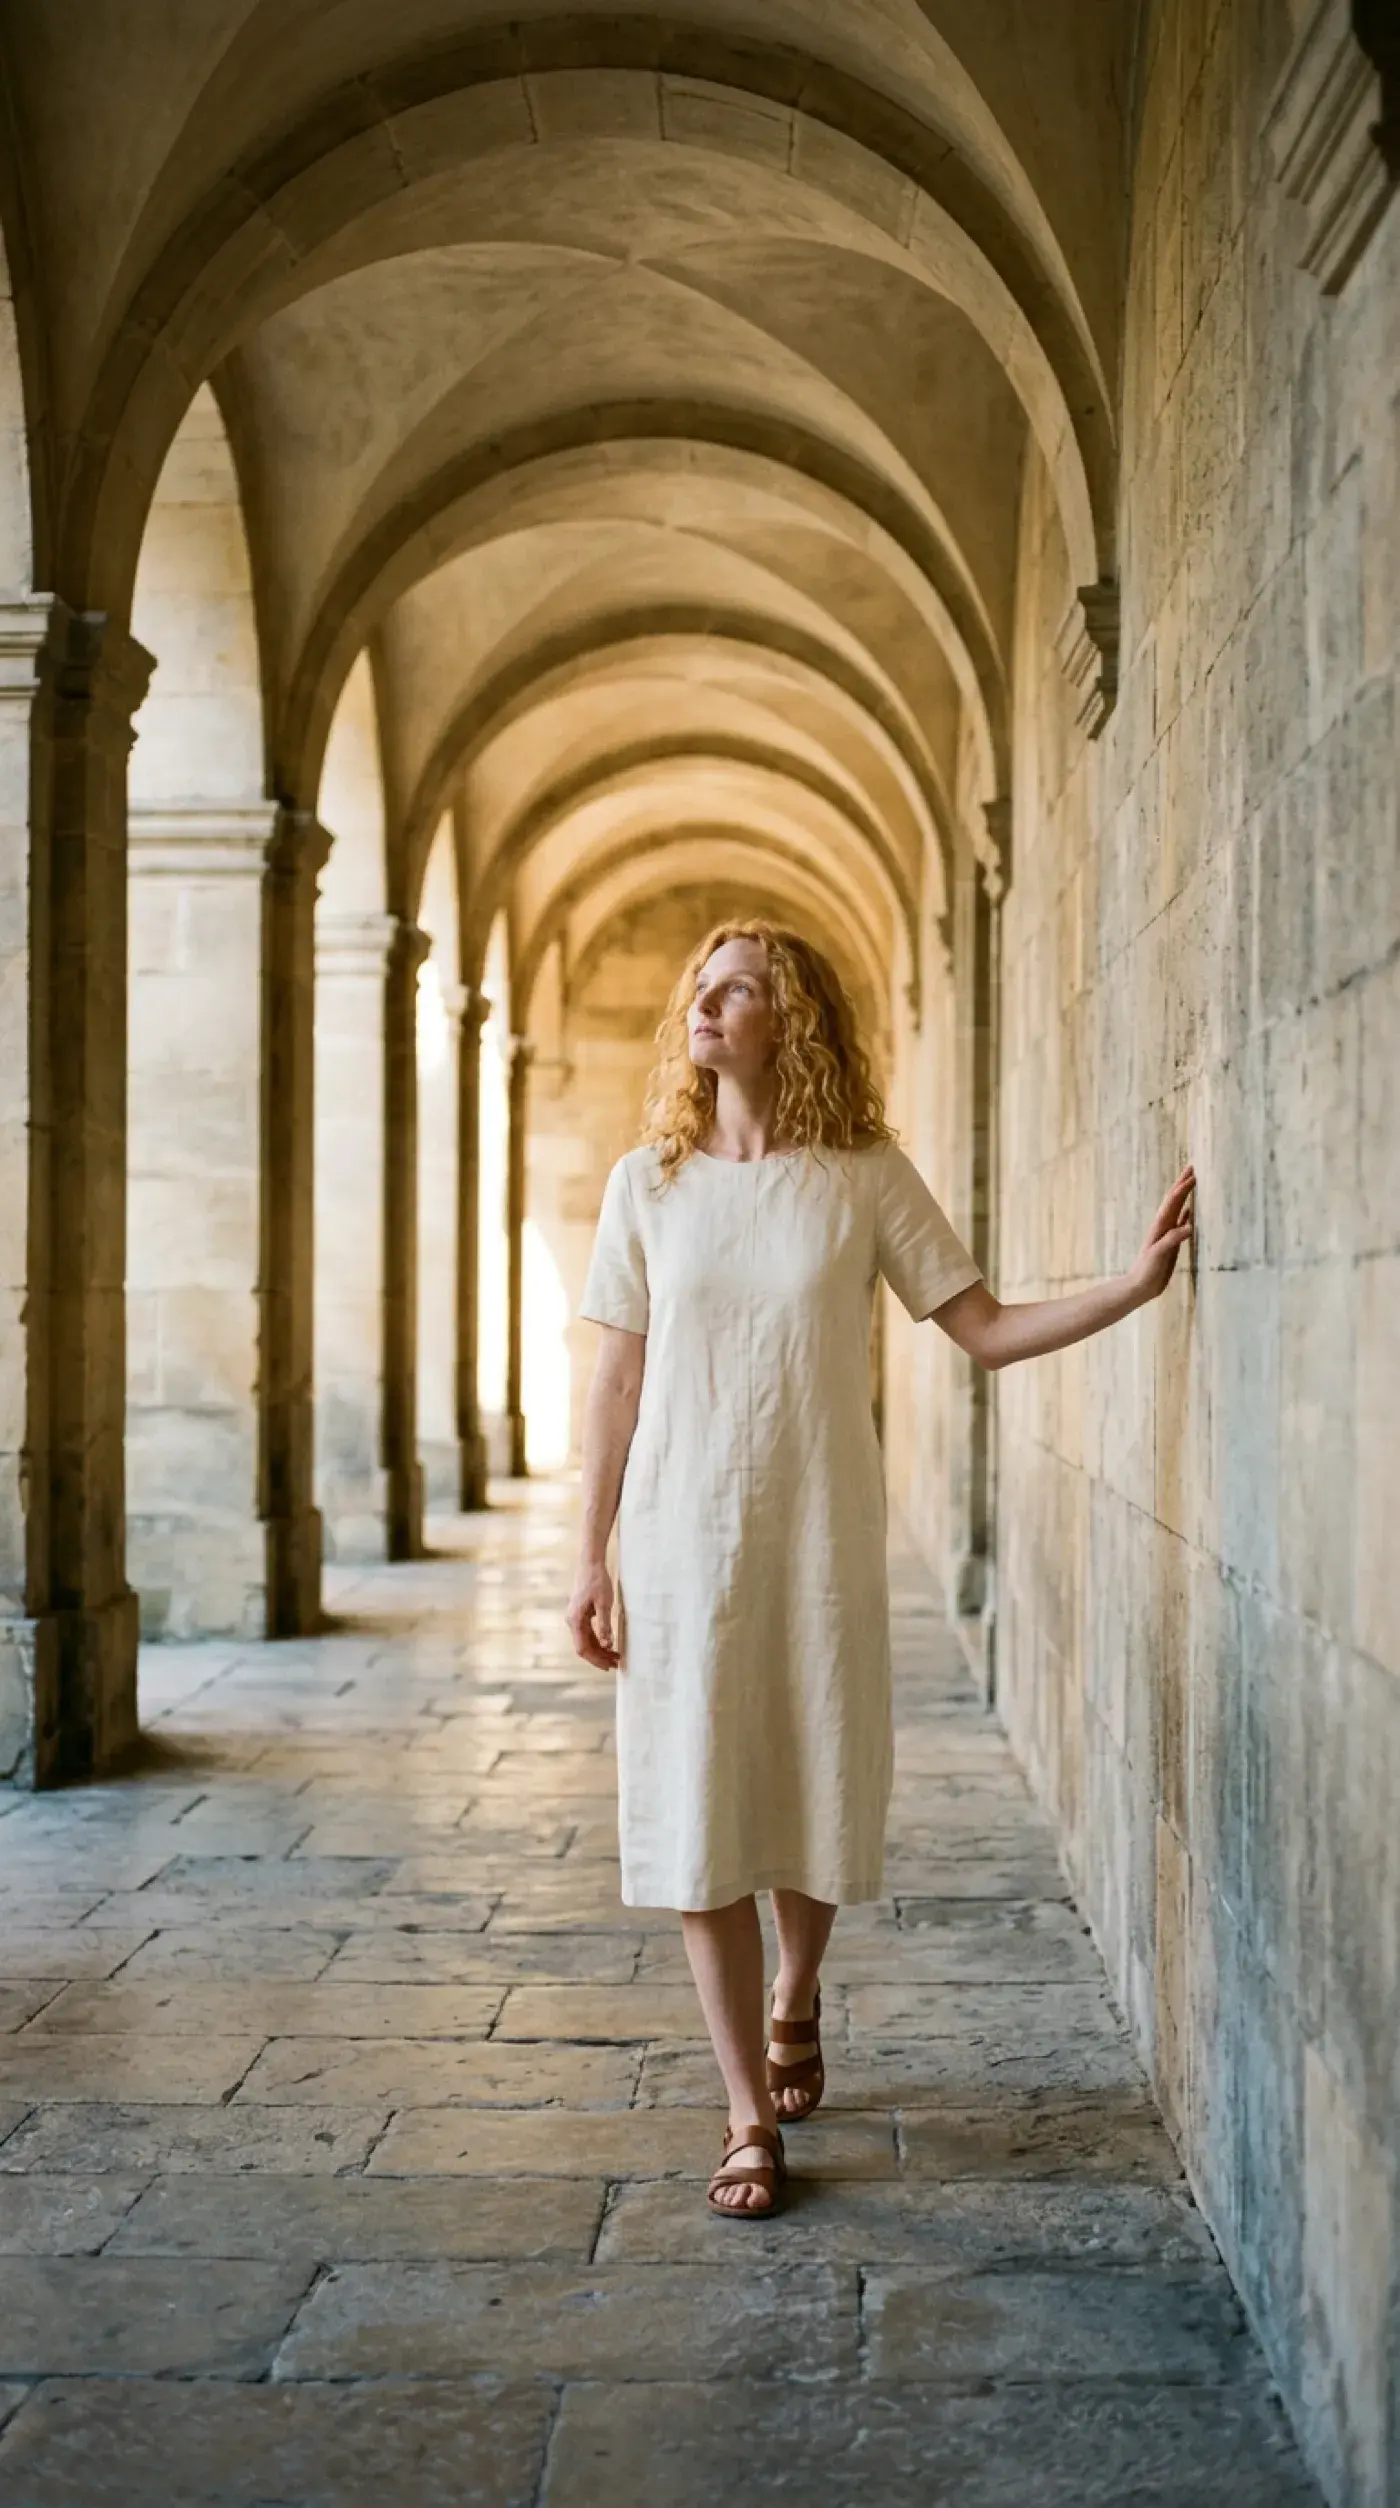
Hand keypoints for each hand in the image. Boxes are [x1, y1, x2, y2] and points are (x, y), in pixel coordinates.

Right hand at [567, 1561, 618, 1669]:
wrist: (590, 1563)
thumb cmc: (597, 1581)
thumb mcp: (604, 1603)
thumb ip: (604, 1624)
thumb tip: (606, 1644)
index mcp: (575, 1620)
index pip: (583, 1648)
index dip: (595, 1660)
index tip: (609, 1667)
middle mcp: (572, 1621)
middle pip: (584, 1647)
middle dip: (600, 1657)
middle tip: (617, 1663)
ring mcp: (575, 1618)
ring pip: (586, 1641)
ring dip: (600, 1650)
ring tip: (616, 1656)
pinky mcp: (580, 1614)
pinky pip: (588, 1633)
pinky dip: (598, 1640)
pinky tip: (609, 1644)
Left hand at [1130, 1164, 1195, 1302]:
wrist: (1140, 1285)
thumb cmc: (1147, 1270)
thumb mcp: (1159, 1254)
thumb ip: (1172, 1240)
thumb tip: (1189, 1225)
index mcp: (1160, 1227)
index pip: (1172, 1203)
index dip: (1182, 1190)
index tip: (1194, 1176)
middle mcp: (1164, 1227)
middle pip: (1173, 1200)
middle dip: (1181, 1184)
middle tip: (1191, 1168)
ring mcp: (1167, 1234)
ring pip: (1177, 1208)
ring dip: (1184, 1195)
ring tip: (1191, 1182)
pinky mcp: (1171, 1243)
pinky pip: (1179, 1224)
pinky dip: (1185, 1214)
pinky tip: (1190, 1211)